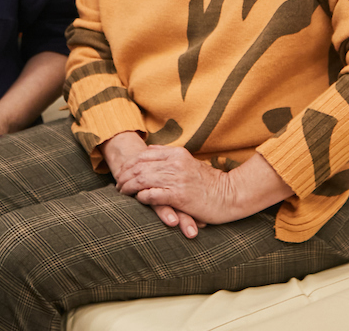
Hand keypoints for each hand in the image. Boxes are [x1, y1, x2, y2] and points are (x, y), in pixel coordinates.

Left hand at [112, 145, 240, 224]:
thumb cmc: (210, 182)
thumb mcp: (189, 161)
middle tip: (118, 184)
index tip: (122, 172)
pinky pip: (153, 195)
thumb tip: (151, 149)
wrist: (231, 194)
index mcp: (177, 154)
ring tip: (122, 192)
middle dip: (125, 176)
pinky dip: (142, 196)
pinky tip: (137, 199)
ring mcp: (177, 179)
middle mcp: (176, 164)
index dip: (129, 163)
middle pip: (140, 166)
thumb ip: (170, 155)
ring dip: (129, 186)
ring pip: (143, 179)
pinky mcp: (179, 196)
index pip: (144, 154)